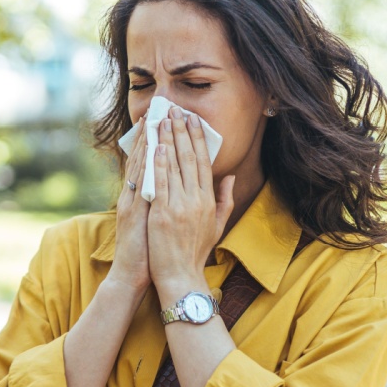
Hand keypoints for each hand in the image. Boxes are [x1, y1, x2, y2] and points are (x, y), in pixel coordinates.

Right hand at [106, 116, 151, 292]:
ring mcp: (131, 202)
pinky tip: (151, 149)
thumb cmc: (148, 253)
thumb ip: (163, 204)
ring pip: (138, 166)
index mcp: (140, 198)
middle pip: (141, 159)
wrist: (131, 275)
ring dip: (145, 142)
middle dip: (150, 134)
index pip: (148, 164)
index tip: (163, 121)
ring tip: (153, 120)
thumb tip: (175, 189)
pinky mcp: (131, 212)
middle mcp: (133, 196)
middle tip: (158, 110)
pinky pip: (139, 184)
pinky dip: (144, 165)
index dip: (155, 142)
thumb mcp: (157, 224)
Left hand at [147, 106, 235, 295]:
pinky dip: (158, 164)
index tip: (193, 120)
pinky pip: (160, 183)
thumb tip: (230, 176)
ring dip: (168, 140)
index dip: (198, 139)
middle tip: (175, 110)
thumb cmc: (196, 253)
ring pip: (174, 166)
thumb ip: (225, 199)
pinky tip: (155, 147)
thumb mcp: (217, 225)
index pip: (204, 162)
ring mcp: (179, 206)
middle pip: (189, 158)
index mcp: (208, 201)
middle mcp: (196, 200)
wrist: (181, 276)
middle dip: (182, 132)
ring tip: (162, 120)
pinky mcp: (162, 214)